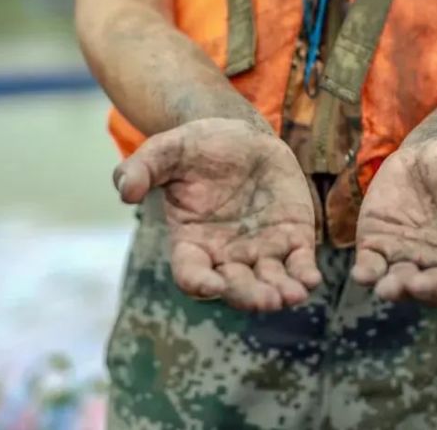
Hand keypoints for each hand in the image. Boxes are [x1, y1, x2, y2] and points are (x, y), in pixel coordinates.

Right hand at [114, 118, 321, 311]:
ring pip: (270, 282)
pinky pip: (299, 264)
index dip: (199, 283)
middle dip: (249, 295)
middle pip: (235, 286)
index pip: (191, 273)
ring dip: (282, 292)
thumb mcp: (167, 150)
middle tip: (265, 299)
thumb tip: (124, 190)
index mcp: (192, 242)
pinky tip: (312, 279)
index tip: (212, 286)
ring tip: (293, 295)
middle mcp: (226, 256)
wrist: (240, 136)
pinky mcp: (292, 239)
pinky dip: (305, 274)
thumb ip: (143, 168)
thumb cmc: (198, 148)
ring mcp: (261, 251)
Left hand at [351, 137, 436, 306]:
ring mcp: (410, 259)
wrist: (432, 151)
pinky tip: (364, 273)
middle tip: (426, 283)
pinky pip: (371, 268)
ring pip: (403, 286)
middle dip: (432, 290)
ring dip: (397, 289)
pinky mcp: (378, 246)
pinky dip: (367, 274)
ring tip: (391, 287)